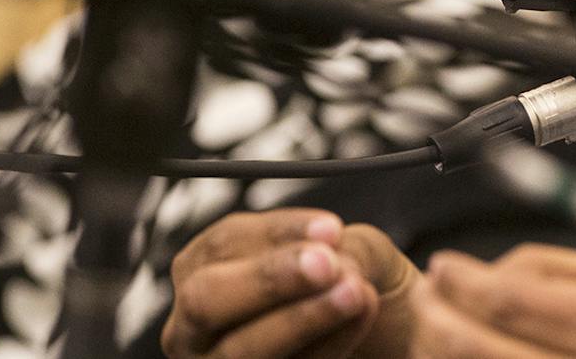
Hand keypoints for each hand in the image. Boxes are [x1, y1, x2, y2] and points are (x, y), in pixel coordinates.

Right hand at [163, 208, 419, 358]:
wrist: (381, 339)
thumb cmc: (352, 286)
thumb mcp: (353, 251)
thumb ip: (344, 247)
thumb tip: (331, 263)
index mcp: (203, 271)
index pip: (222, 244)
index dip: (277, 233)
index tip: (332, 229)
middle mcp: (195, 325)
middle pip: (205, 299)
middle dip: (267, 279)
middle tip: (327, 265)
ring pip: (239, 350)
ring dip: (300, 319)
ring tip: (354, 294)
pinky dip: (326, 345)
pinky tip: (362, 318)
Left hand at [410, 246, 575, 357]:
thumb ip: (564, 272)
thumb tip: (491, 272)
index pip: (514, 300)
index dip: (463, 280)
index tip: (442, 266)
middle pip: (483, 351)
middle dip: (438, 321)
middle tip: (423, 299)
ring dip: (449, 355)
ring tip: (439, 333)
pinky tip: (476, 358)